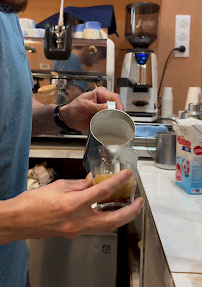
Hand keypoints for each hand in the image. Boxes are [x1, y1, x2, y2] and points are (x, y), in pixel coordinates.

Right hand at [3, 170, 143, 242]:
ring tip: (129, 207)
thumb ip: (79, 184)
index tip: (126, 175)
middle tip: (139, 202)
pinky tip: (108, 210)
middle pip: (112, 220)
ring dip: (121, 217)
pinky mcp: (74, 233)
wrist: (18, 221)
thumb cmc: (32, 202)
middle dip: (130, 212)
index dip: (117, 181)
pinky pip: (95, 227)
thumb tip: (92, 181)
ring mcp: (77, 230)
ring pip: (106, 227)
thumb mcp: (58, 186)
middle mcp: (78, 220)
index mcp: (73, 204)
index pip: (102, 192)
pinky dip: (105, 218)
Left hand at [59, 86, 123, 130]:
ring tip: (115, 122)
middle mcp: (103, 100)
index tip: (119, 112)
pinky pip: (111, 119)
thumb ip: (96, 107)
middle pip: (117, 104)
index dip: (118, 104)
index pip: (114, 97)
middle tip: (118, 119)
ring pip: (116, 112)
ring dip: (116, 117)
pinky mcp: (103, 116)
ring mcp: (104, 108)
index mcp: (99, 93)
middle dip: (119, 112)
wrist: (68, 119)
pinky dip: (112, 122)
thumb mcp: (84, 106)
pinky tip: (112, 125)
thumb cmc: (73, 109)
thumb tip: (108, 107)